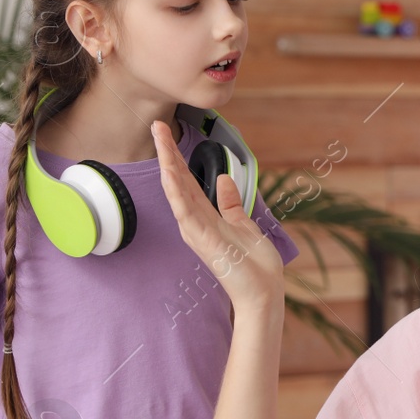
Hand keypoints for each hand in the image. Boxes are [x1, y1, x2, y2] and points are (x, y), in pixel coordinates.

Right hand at [151, 120, 284, 310]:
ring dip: (168, 164)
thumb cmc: (254, 266)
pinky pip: (186, 212)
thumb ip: (230, 203)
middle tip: (157, 124)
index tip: (168, 134)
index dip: (177, 157)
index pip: (188, 181)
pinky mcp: (203, 240)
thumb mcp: (244, 225)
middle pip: (178, 181)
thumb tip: (223, 179)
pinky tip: (169, 172)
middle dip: (168, 152)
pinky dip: (176, 192)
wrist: (263, 293)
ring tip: (160, 139)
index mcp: (206, 217)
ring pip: (177, 191)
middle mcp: (196, 222)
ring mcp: (197, 231)